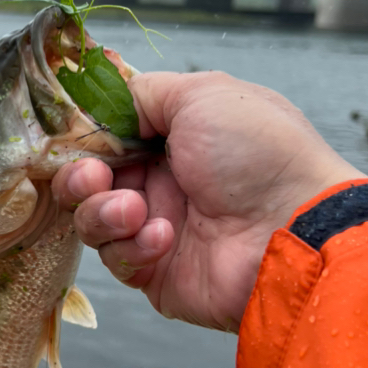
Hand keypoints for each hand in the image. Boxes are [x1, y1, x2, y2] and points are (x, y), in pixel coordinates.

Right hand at [53, 71, 362, 331]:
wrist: (294, 230)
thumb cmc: (259, 154)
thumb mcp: (202, 95)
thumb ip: (143, 93)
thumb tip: (106, 106)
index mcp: (176, 138)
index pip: (108, 136)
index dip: (84, 137)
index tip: (73, 136)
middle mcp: (165, 182)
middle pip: (90, 179)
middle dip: (81, 176)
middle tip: (94, 177)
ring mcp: (158, 229)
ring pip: (93, 220)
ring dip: (104, 211)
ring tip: (134, 210)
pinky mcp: (156, 273)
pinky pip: (117, 259)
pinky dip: (133, 246)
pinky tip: (165, 238)